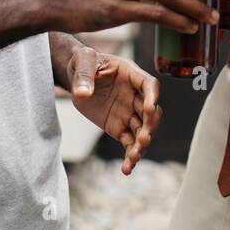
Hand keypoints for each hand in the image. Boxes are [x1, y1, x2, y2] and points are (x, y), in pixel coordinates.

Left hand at [67, 47, 162, 173]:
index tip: (149, 109)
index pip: (149, 85)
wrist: (77, 77)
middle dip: (149, 127)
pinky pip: (128, 143)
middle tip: (143, 139)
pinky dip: (129, 156)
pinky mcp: (118, 127)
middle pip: (150, 113)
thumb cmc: (85, 62)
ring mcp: (128, 113)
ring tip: (133, 158)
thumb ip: (84, 76)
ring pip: (141, 131)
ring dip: (141, 145)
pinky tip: (127, 169)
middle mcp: (135, 96)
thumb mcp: (83, 61)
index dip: (152, 97)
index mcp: (131, 75)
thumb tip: (83, 94)